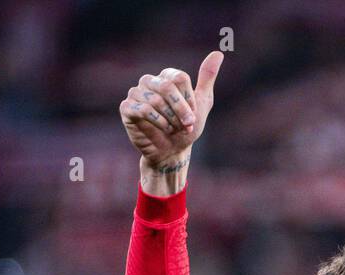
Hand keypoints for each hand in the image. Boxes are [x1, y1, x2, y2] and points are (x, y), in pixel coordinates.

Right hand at [120, 51, 222, 183]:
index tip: (192, 116)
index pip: (179, 78)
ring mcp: (136, 93)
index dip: (189, 100)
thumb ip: (207, 78)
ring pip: (156, 100)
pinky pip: (142, 110)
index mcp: (166, 77)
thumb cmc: (186, 128)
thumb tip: (218, 53)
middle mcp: (149, 81)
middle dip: (181, 110)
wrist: (172, 151)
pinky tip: (163, 129)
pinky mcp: (127, 108)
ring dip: (170, 120)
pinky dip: (157, 122)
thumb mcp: (202, 103)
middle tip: (186, 125)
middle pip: (167, 87)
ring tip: (173, 129)